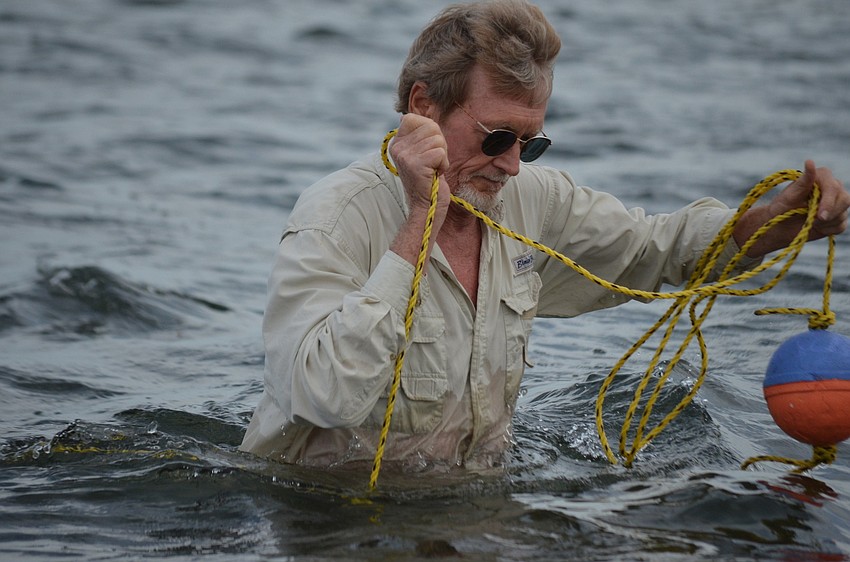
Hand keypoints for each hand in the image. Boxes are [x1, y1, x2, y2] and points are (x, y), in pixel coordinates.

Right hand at [387, 113, 452, 264]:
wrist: (427, 207)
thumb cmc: (429, 179)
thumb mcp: (420, 153)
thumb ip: (419, 135)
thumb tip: (414, 115)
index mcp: (397, 143)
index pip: (414, 118)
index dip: (429, 130)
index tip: (428, 149)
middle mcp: (398, 148)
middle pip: (431, 127)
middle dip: (439, 144)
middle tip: (433, 162)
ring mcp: (405, 156)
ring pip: (437, 140)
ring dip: (442, 156)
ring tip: (433, 169)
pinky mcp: (415, 165)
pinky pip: (439, 153)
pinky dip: (443, 165)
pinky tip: (435, 175)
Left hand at [734, 160, 848, 256]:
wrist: (780, 226)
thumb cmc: (782, 207)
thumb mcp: (790, 195)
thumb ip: (804, 180)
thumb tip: (810, 161)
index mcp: (822, 177)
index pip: (833, 187)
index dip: (828, 201)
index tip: (820, 215)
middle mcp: (833, 188)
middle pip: (845, 199)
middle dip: (830, 213)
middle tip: (814, 221)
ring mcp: (837, 203)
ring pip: (843, 213)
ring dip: (826, 222)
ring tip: (809, 221)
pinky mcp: (838, 218)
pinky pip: (841, 226)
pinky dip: (828, 230)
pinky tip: (815, 227)